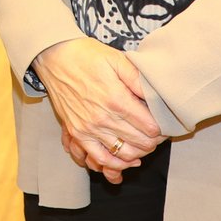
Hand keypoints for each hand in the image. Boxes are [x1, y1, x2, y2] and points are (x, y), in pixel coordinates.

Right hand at [32, 38, 164, 184]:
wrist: (54, 58)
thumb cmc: (87, 56)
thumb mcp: (117, 59)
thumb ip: (138, 78)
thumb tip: (158, 96)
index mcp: (116, 98)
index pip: (150, 127)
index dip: (163, 128)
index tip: (165, 124)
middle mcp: (103, 118)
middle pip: (140, 143)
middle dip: (155, 141)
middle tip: (159, 135)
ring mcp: (88, 128)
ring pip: (123, 154)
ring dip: (139, 154)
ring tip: (145, 146)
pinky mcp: (77, 133)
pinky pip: (98, 159)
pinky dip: (115, 165)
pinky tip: (126, 161)